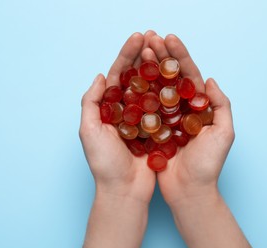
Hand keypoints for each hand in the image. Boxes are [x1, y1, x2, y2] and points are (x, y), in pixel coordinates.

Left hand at [79, 31, 157, 203]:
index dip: (127, 55)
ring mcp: (143, 119)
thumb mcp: (89, 130)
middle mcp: (126, 110)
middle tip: (155, 38)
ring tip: (166, 52)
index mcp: (108, 107)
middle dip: (144, 56)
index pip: (117, 74)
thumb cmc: (104, 164)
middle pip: (136, 77)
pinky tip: (177, 78)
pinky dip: (170, 93)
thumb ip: (91, 102)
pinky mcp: (158, 129)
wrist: (124, 191)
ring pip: (152, 88)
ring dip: (158, 69)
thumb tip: (100, 76)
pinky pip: (165, 107)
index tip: (139, 38)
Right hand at [147, 34, 234, 204]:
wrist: (189, 191)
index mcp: (199, 106)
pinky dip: (137, 92)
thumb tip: (210, 80)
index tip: (168, 38)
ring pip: (155, 88)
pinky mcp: (152, 129)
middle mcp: (182, 108)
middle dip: (160, 56)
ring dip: (147, 68)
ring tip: (138, 51)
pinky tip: (128, 78)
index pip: (189, 74)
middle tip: (148, 38)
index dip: (179, 55)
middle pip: (170, 77)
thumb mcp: (224, 134)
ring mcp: (165, 118)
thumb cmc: (208, 165)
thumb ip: (221, 106)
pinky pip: (144, 107)